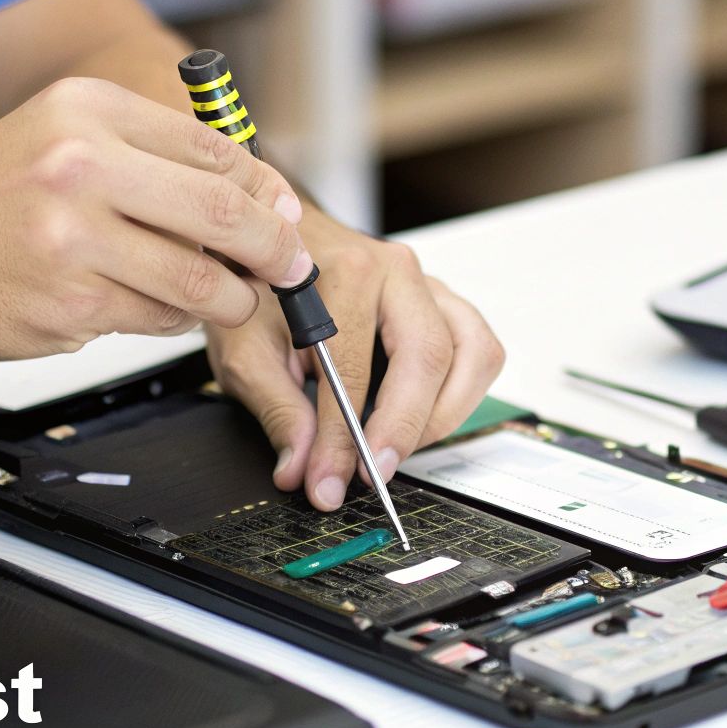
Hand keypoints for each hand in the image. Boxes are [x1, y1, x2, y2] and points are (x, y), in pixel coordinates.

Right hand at [0, 77, 311, 359]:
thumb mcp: (64, 140)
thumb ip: (158, 160)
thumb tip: (267, 198)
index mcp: (87, 112)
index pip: (215, 151)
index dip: (268, 193)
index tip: (286, 218)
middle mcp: (78, 167)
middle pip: (223, 213)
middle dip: (274, 250)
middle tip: (289, 268)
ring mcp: (71, 240)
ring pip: (198, 279)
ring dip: (230, 298)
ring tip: (228, 298)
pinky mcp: (66, 306)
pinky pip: (155, 319)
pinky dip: (170, 320)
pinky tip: (147, 307)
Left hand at [207, 217, 504, 509]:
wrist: (275, 244)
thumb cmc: (260, 287)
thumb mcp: (246, 349)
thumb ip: (278, 411)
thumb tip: (302, 469)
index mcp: (347, 275)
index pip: (355, 370)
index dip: (342, 438)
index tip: (329, 483)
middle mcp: (399, 273)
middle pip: (430, 358)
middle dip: (405, 429)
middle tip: (376, 473)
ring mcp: (429, 285)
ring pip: (474, 354)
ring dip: (444, 414)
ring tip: (400, 447)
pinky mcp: (444, 303)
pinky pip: (480, 350)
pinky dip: (461, 393)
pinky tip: (421, 416)